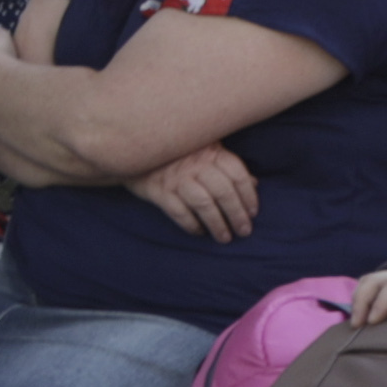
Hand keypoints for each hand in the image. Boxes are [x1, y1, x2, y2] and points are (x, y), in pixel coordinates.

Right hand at [128, 141, 263, 243]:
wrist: (133, 149)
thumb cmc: (177, 152)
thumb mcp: (205, 150)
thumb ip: (227, 166)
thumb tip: (254, 183)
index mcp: (210, 152)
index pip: (237, 174)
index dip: (249, 195)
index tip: (253, 212)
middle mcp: (193, 164)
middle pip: (223, 191)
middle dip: (236, 214)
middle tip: (244, 232)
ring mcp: (174, 177)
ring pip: (203, 203)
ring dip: (216, 223)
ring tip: (224, 237)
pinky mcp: (157, 190)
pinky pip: (178, 211)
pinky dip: (191, 225)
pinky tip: (198, 232)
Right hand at [352, 260, 386, 330]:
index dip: (381, 301)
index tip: (374, 322)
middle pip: (376, 279)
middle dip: (362, 299)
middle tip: (358, 325)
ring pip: (372, 284)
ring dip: (360, 300)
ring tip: (358, 324)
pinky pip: (378, 295)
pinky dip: (367, 305)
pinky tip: (368, 323)